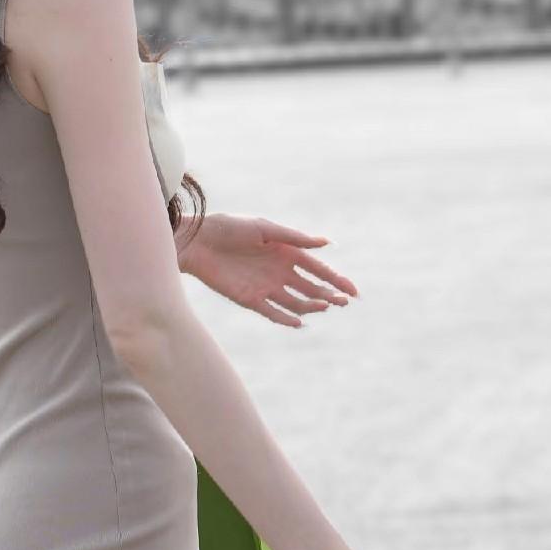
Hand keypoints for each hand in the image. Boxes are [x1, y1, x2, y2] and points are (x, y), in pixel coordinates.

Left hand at [181, 212, 357, 326]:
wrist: (197, 241)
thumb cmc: (230, 228)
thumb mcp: (265, 229)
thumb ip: (294, 238)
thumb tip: (326, 243)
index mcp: (286, 252)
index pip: (318, 269)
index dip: (336, 280)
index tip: (352, 291)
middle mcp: (279, 271)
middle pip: (311, 288)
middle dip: (329, 295)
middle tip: (343, 302)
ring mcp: (266, 287)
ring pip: (296, 302)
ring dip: (311, 306)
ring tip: (325, 307)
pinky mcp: (250, 299)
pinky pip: (272, 313)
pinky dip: (286, 319)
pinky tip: (299, 322)